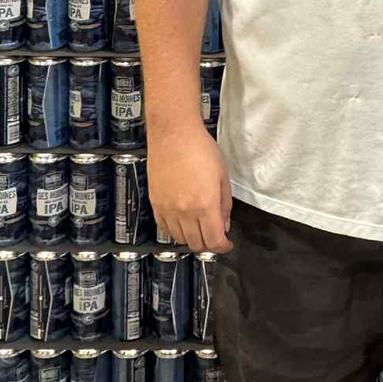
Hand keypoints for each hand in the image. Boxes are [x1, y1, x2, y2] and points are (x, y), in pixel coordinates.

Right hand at [147, 126, 234, 252]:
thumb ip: (225, 204)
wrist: (173, 134)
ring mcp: (168, 209)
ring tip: (199, 227)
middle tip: (215, 235)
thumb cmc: (202, 150)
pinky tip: (183, 222)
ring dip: (192, 238)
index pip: (214, 240)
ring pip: (180, 238)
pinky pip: (165, 228)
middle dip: (209, 243)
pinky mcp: (155, 203)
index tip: (227, 244)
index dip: (222, 247)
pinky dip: (175, 231)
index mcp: (206, 205)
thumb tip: (224, 225)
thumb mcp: (222, 175)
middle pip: (197, 243)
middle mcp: (185, 212)